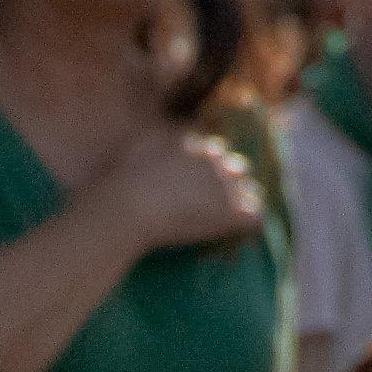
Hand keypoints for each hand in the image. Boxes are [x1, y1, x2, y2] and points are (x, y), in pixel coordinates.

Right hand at [85, 126, 275, 261]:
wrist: (124, 209)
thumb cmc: (117, 182)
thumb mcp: (134, 146)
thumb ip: (154, 136)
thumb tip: (164, 138)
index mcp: (192, 143)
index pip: (211, 150)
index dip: (202, 170)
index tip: (190, 186)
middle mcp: (213, 159)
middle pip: (233, 167)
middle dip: (225, 183)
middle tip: (207, 205)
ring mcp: (225, 186)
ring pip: (249, 189)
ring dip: (239, 202)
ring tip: (224, 221)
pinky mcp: (230, 213)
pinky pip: (254, 217)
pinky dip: (247, 226)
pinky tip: (235, 235)